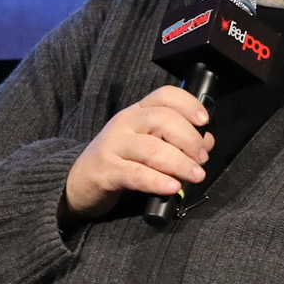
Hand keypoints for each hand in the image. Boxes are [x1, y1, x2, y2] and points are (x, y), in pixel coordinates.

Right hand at [61, 85, 209, 220]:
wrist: (77, 183)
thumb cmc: (118, 162)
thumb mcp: (146, 146)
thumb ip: (175, 142)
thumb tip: (206, 142)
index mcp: (137, 112)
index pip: (164, 96)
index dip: (188, 104)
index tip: (204, 121)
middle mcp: (125, 123)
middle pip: (162, 120)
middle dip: (189, 139)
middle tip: (202, 158)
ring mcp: (113, 146)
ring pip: (151, 148)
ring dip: (179, 163)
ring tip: (195, 175)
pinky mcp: (107, 171)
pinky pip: (136, 174)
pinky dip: (157, 181)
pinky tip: (172, 188)